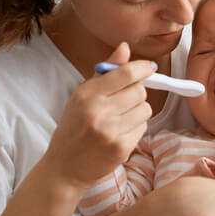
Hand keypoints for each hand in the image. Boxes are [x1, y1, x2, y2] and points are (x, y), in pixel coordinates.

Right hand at [42, 42, 155, 190]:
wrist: (65, 168)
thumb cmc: (73, 128)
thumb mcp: (81, 96)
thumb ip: (105, 72)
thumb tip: (125, 47)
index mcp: (87, 95)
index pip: (126, 74)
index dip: (143, 68)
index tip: (149, 68)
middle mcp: (99, 112)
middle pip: (140, 90)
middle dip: (137, 92)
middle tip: (125, 100)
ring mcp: (111, 131)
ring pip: (145, 109)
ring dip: (138, 111)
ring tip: (121, 118)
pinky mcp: (122, 148)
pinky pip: (143, 127)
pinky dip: (136, 127)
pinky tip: (120, 132)